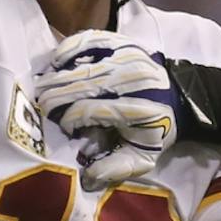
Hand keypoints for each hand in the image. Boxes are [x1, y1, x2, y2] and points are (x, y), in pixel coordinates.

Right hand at [34, 31, 177, 189]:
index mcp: (136, 109)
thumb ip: (116, 169)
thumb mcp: (142, 156)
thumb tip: (86, 178)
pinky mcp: (123, 42)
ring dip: (57, 75)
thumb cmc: (156, 129)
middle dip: (55, 96)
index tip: (61, 128)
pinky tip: (56, 61)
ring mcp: (127, 57)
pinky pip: (89, 41)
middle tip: (39, 105)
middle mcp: (130, 80)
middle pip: (81, 84)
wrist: (180, 96)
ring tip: (42, 86)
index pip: (90, 110)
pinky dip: (69, 49)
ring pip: (82, 63)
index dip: (69, 119)